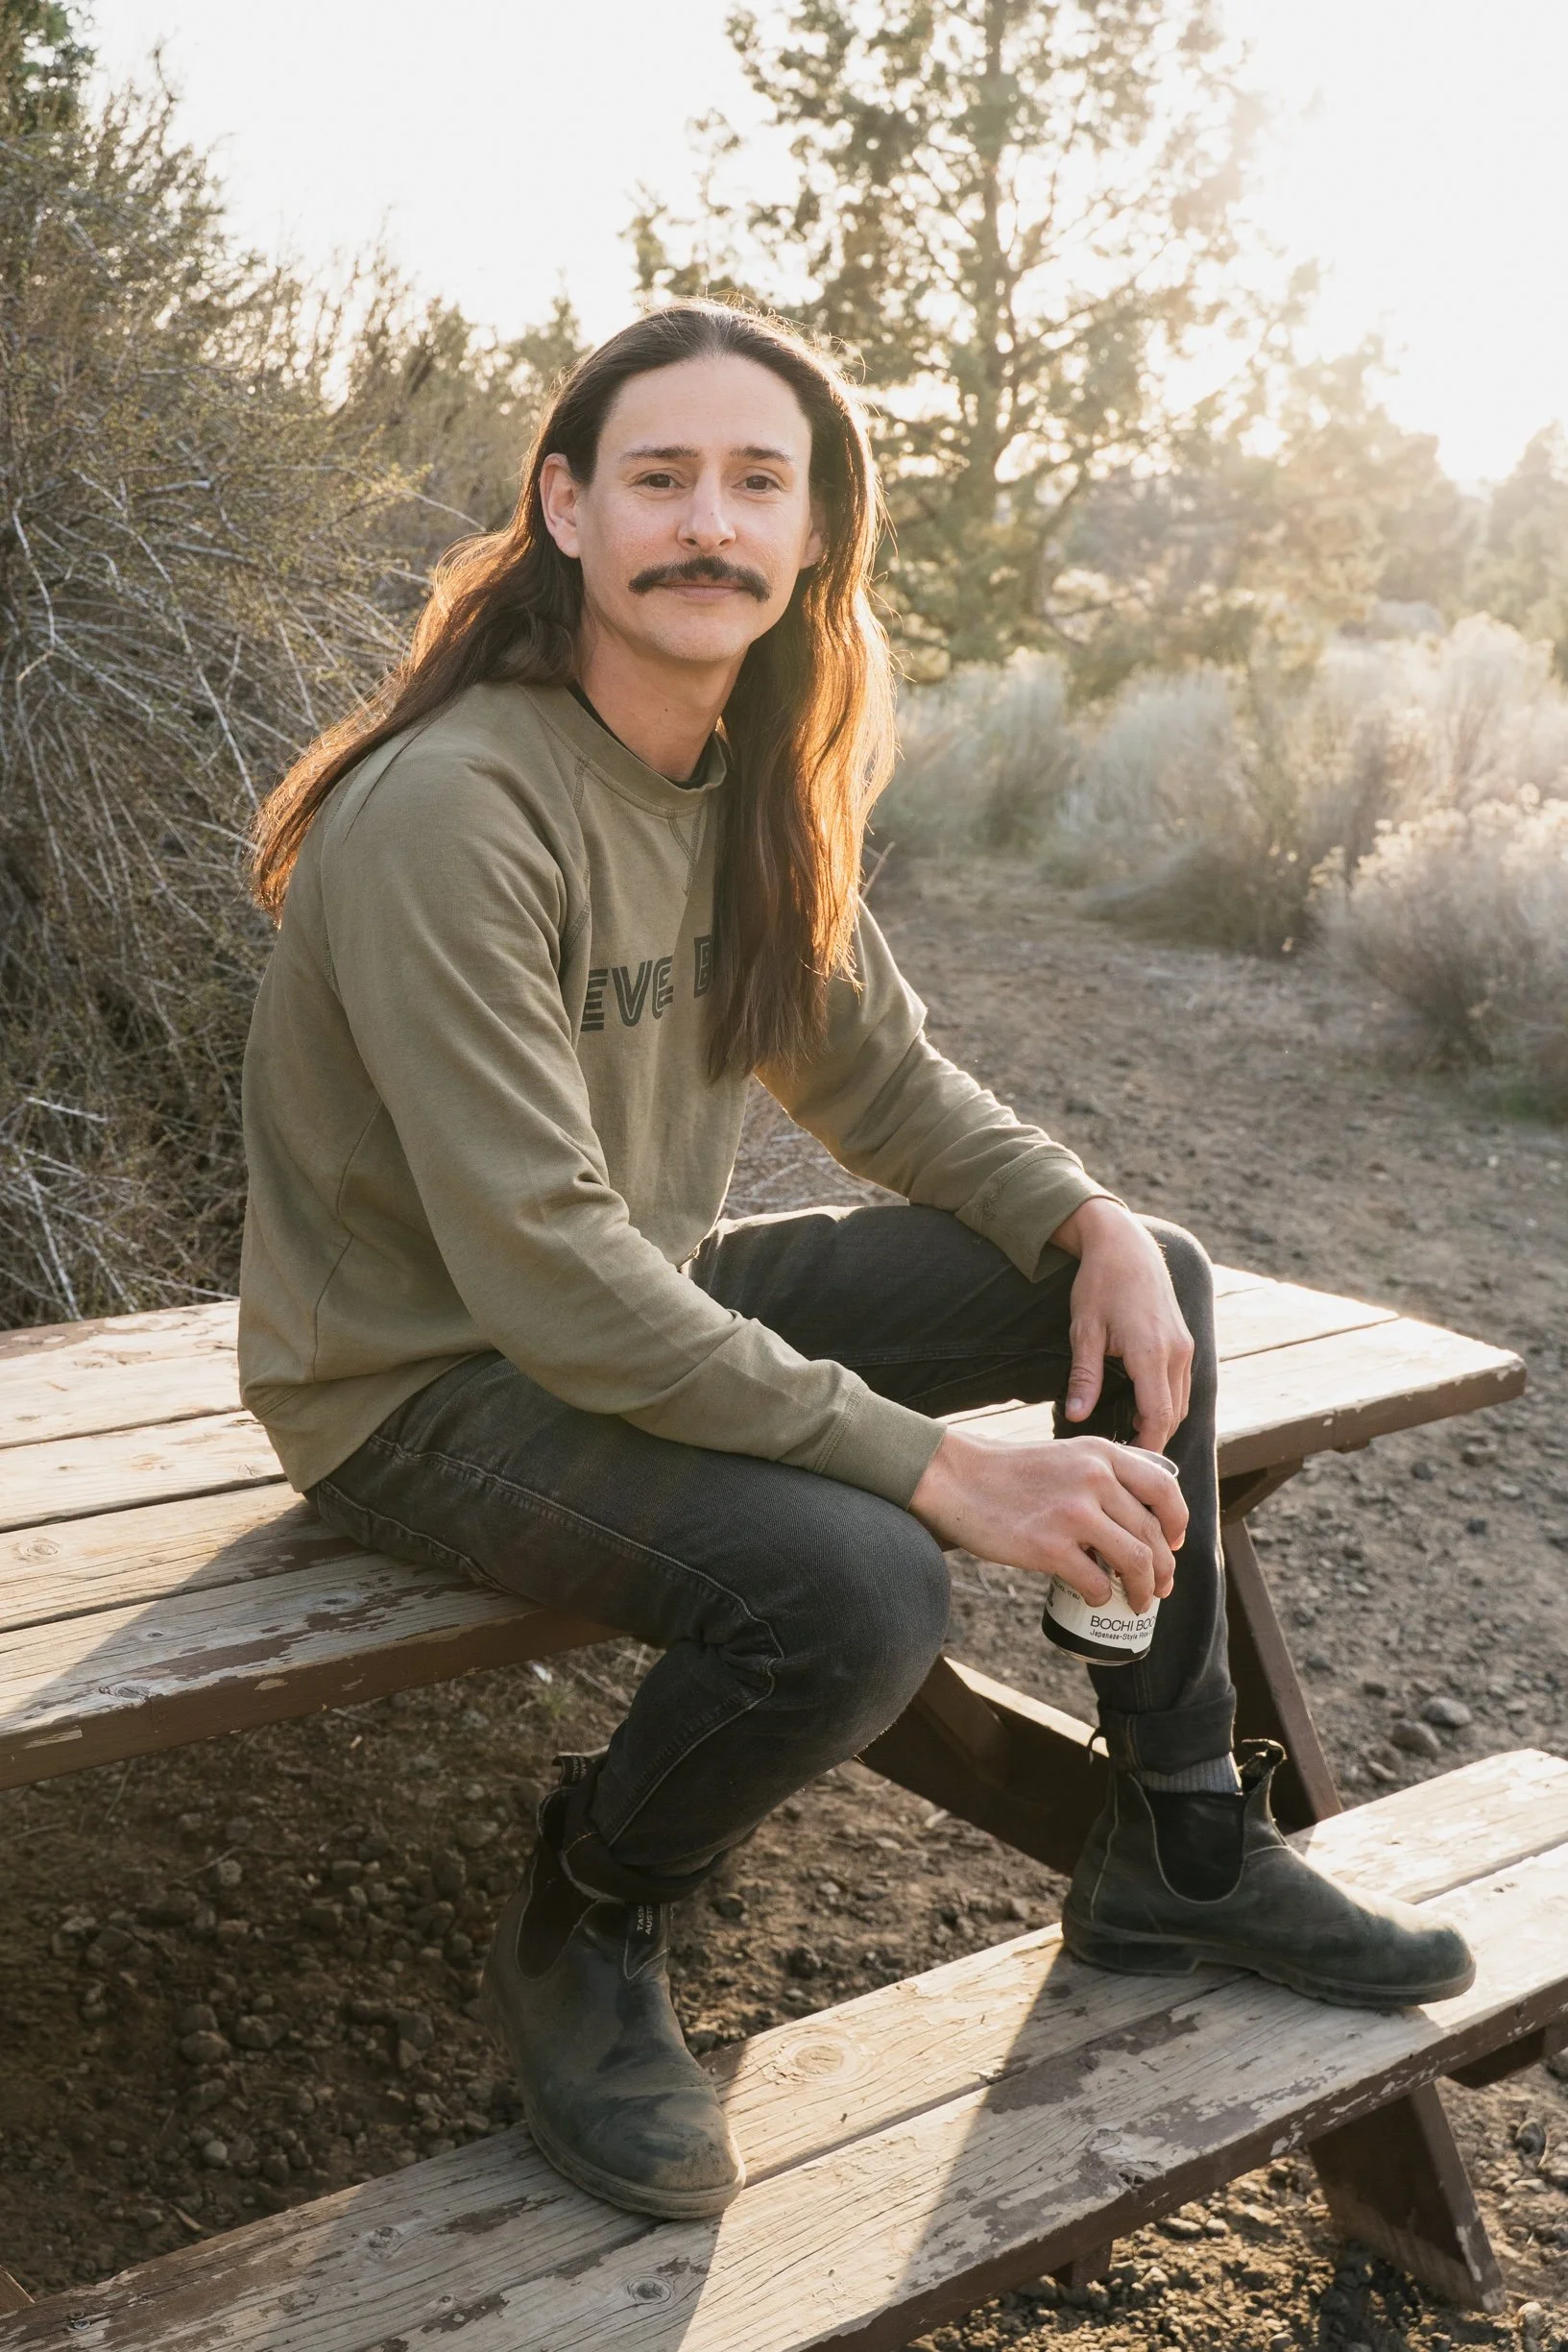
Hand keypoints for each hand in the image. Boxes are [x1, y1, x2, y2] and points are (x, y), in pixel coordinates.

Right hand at [909, 1426, 1186, 1613]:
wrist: (958, 1478)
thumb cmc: (1010, 1472)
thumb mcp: (1066, 1454)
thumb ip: (1101, 1473)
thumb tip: (1137, 1516)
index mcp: (1102, 1454)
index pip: (1164, 1489)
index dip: (1178, 1522)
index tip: (1175, 1543)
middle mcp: (1095, 1478)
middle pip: (1152, 1533)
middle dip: (1163, 1568)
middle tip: (1160, 1586)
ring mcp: (1073, 1513)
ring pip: (1135, 1561)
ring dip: (1143, 1589)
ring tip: (1137, 1601)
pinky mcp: (1049, 1546)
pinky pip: (1095, 1582)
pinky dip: (1102, 1597)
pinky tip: (1095, 1598)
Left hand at [1049, 1198, 1194, 1452]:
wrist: (1126, 1245)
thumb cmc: (1099, 1284)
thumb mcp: (1084, 1330)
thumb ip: (1084, 1377)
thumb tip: (1076, 1417)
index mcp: (1151, 1352)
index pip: (1157, 1417)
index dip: (1146, 1447)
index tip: (1126, 1465)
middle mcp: (1177, 1352)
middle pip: (1173, 1415)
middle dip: (1152, 1441)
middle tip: (1122, 1460)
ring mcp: (1186, 1346)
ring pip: (1181, 1402)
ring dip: (1161, 1423)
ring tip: (1131, 1441)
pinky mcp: (1186, 1341)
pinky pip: (1183, 1385)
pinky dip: (1167, 1404)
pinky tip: (1143, 1412)